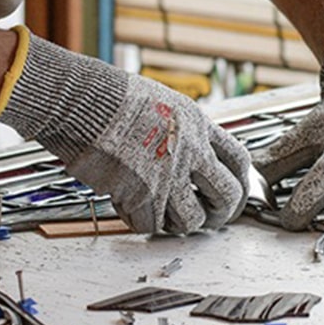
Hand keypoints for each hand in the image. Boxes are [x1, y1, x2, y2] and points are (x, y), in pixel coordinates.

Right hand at [0, 36, 248, 234]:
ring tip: (165, 215)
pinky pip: (152, 225)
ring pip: (192, 220)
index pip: (238, 160)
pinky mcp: (142, 196)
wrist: (84, 102)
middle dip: (221, 213)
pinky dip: (141, 221)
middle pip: (227, 196)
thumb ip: (181, 130)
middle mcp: (190, 152)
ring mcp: (168, 176)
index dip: (239, 181)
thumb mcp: (163, 102)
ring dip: (180, 223)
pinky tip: (130, 207)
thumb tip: (190, 153)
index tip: (232, 191)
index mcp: (197, 126)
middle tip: (210, 218)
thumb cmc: (112, 99)